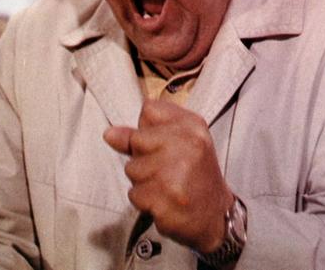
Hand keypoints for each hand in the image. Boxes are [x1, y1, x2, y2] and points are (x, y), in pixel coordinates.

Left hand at [103, 99, 232, 253]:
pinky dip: (145, 201)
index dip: (150, 130)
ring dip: (144, 181)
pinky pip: (135, 194)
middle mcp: (187, 144)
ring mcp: (176, 172)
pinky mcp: (165, 198)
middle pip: (136, 140)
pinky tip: (165, 200)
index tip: (165, 144)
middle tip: (168, 169)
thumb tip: (110, 133)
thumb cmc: (196, 176)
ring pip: (132, 169)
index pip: (149, 110)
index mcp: (192, 126)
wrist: (214, 214)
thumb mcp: (179, 144)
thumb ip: (143, 135)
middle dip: (143, 158)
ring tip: (167, 186)